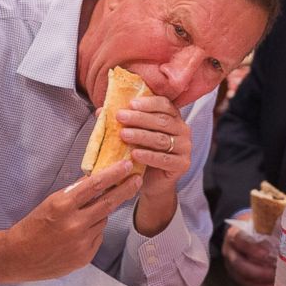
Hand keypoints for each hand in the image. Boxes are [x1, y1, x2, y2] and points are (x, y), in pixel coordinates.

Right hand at [0, 160, 141, 283]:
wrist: (18, 257)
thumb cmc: (32, 226)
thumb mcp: (50, 203)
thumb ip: (74, 194)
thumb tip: (95, 181)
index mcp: (63, 206)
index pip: (95, 185)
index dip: (114, 174)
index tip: (127, 165)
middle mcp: (75, 224)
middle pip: (108, 203)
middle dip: (125, 189)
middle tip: (137, 179)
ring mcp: (82, 242)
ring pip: (103, 220)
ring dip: (101, 213)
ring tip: (87, 213)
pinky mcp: (85, 257)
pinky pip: (98, 237)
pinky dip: (94, 231)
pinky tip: (79, 232)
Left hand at [117, 95, 191, 234]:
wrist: (152, 182)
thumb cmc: (143, 153)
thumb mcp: (133, 135)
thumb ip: (122, 122)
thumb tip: (100, 111)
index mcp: (173, 117)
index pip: (164, 104)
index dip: (148, 103)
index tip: (130, 104)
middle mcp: (183, 130)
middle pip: (161, 120)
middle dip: (139, 118)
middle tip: (120, 117)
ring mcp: (185, 147)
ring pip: (161, 139)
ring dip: (141, 135)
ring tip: (123, 135)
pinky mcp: (183, 164)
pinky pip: (164, 159)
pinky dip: (148, 156)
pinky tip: (135, 154)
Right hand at [222, 219, 275, 285]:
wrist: (244, 234)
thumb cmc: (255, 228)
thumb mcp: (260, 223)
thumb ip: (269, 227)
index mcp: (234, 235)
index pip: (240, 241)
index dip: (252, 248)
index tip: (266, 253)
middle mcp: (230, 251)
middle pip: (239, 264)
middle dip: (258, 271)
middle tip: (274, 272)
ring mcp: (231, 266)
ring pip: (242, 278)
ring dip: (260, 282)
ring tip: (276, 281)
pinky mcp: (237, 276)